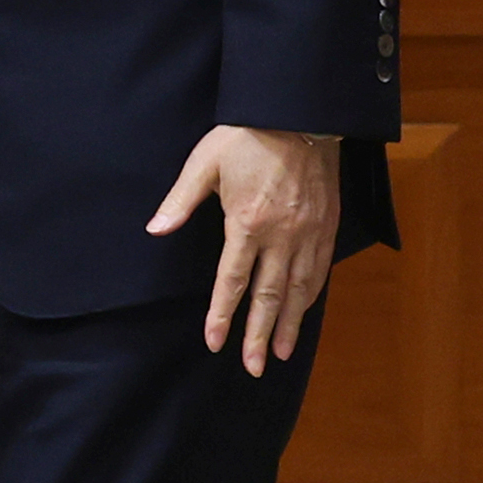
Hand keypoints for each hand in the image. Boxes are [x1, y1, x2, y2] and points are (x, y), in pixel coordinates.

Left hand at [146, 125, 339, 376]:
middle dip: (258, 334)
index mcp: (246, 223)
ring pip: (298, 290)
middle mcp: (280, 236)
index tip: (215, 341)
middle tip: (252, 367)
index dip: (222, 314)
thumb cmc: (246, 136)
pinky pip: (320, 271)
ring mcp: (307, 233)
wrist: (299, 114)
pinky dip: (311, 296)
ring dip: (288, 324)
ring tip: (279, 353)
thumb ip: (181, 201)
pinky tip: (304, 311)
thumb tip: (155, 229)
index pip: (231, 280)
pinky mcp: (327, 226)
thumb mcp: (205, 162)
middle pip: (268, 296)